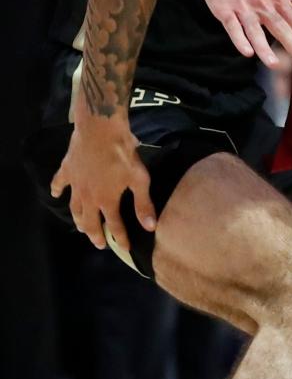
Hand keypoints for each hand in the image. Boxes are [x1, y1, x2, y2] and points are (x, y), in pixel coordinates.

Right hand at [51, 111, 154, 251]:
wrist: (101, 129)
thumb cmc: (122, 154)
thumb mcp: (139, 179)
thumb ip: (143, 204)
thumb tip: (150, 228)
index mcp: (106, 200)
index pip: (114, 226)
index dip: (120, 239)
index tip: (125, 249)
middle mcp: (88, 197)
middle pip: (90, 221)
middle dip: (95, 235)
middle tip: (99, 244)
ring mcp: (75, 184)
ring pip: (74, 208)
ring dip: (78, 219)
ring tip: (81, 227)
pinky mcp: (67, 170)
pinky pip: (59, 183)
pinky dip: (56, 189)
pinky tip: (54, 194)